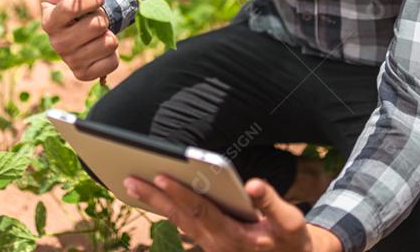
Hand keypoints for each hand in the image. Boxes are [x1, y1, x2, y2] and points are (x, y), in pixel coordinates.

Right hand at [41, 0, 118, 81]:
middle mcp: (57, 44)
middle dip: (103, 16)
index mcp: (50, 21)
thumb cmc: (69, 7)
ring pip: (109, 43)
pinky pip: (112, 62)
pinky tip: (100, 49)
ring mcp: (70, 61)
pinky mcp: (83, 74)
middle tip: (95, 19)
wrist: (74, 30)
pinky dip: (112, 54)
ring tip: (98, 34)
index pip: (72, 7)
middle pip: (97, 24)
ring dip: (109, 34)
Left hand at [124, 174, 342, 251]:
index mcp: (233, 237)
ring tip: (132, 182)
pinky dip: (166, 208)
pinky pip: (182, 223)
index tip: (161, 176)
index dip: (181, 193)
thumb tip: (253, 185)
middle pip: (180, 216)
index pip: (201, 211)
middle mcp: (216, 243)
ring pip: (177, 220)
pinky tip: (154, 194)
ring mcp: (210, 244)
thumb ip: (271, 203)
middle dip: (154, 196)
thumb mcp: (290, 222)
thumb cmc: (290, 239)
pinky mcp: (209, 240)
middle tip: (129, 177)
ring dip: (155, 202)